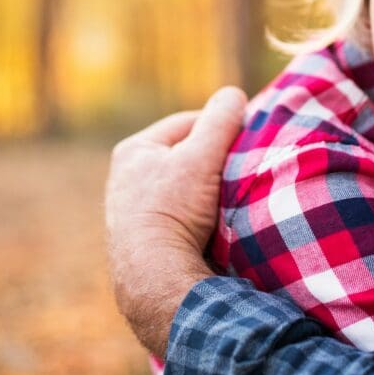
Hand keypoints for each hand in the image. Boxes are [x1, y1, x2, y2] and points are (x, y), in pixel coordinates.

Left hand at [104, 86, 247, 356]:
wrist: (153, 278)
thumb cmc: (173, 209)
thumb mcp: (201, 157)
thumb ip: (220, 121)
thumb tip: (234, 95)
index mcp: (133, 151)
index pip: (187, 123)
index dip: (220, 126)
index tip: (247, 136)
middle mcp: (125, 180)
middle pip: (184, 158)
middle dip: (213, 161)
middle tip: (242, 168)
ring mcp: (132, 214)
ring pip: (183, 190)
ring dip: (207, 192)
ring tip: (232, 199)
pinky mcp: (143, 243)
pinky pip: (179, 218)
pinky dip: (198, 218)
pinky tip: (216, 227)